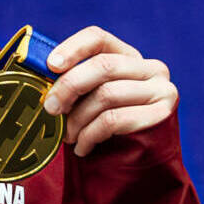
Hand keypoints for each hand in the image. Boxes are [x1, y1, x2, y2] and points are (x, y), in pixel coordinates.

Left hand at [39, 27, 177, 156]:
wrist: (138, 164)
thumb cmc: (107, 128)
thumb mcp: (92, 99)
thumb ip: (76, 83)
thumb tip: (42, 78)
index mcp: (129, 57)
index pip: (99, 38)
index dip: (73, 48)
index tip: (51, 66)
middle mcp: (151, 68)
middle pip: (103, 66)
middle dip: (69, 87)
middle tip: (49, 108)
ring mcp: (161, 90)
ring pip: (107, 94)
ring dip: (78, 119)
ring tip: (68, 136)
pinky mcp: (161, 115)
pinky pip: (114, 119)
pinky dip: (90, 135)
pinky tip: (82, 147)